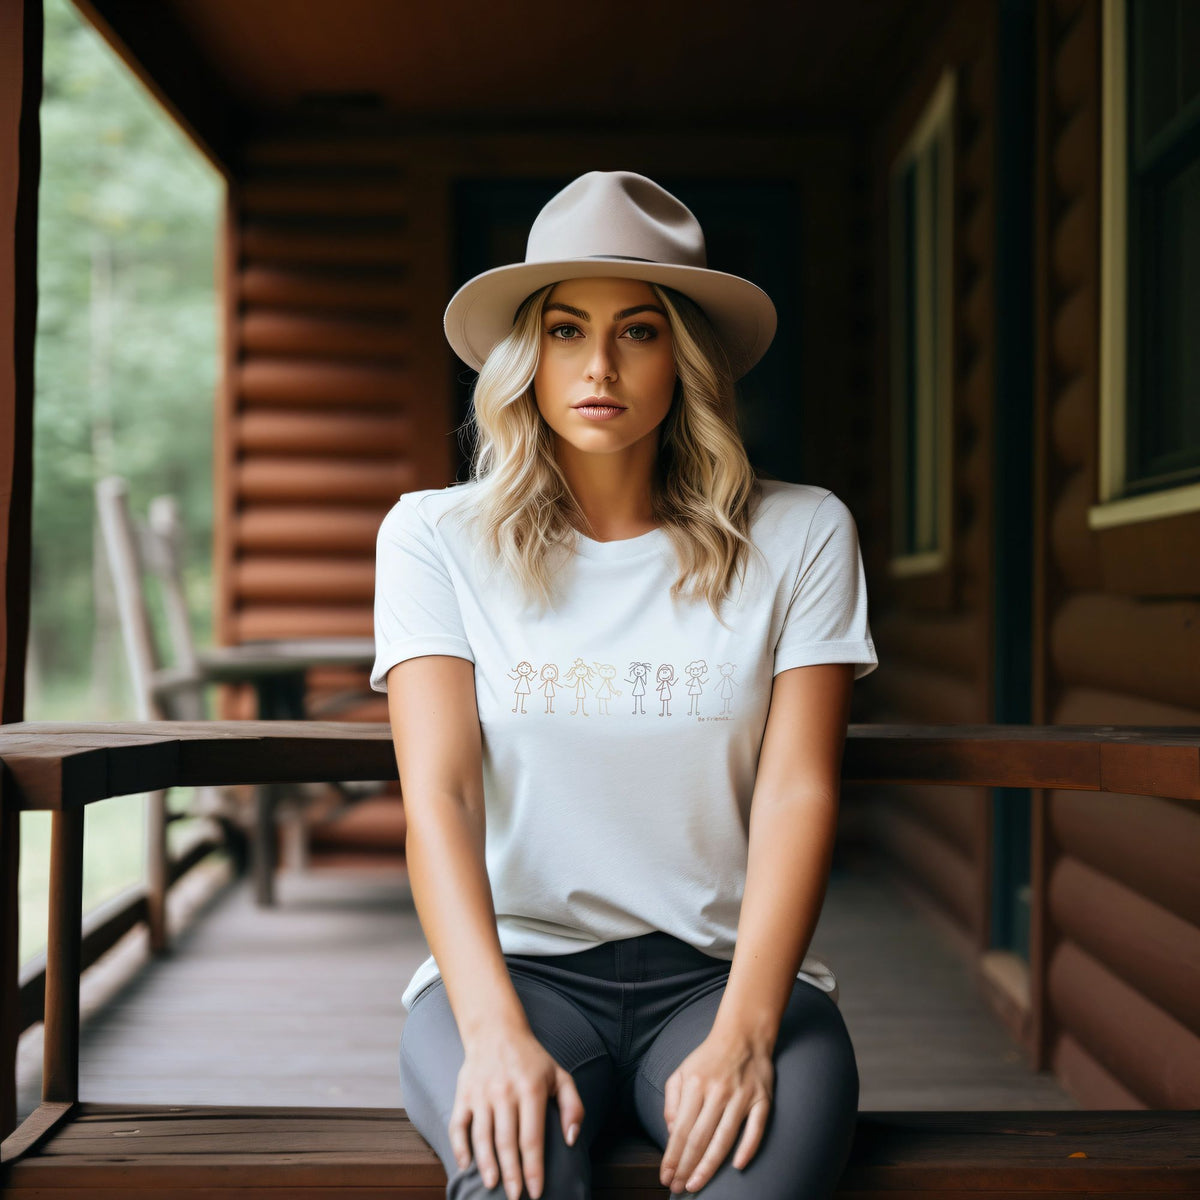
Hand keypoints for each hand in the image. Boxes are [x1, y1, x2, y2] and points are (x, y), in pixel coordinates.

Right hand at [450, 1025, 585, 1199]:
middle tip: (515, 1197)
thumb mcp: (560, 1075)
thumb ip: (573, 1106)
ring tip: (493, 1186)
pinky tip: (466, 1165)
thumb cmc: (532, 1059)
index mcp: (531, 1088)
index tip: (536, 1192)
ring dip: (487, 1165)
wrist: (495, 1030)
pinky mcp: (463, 1094)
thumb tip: (571, 1139)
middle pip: (507, 1142)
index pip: (532, 1137)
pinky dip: (460, 1147)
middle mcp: (505, 1091)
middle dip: (511, 1174)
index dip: (534, 1168)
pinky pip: (458, 1125)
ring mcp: (481, 1093)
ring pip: (482, 1137)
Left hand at [659, 1030, 773, 1193]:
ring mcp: (741, 1096)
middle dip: (686, 1167)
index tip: (665, 1176)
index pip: (680, 1129)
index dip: (672, 1156)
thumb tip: (670, 1132)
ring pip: (724, 1138)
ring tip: (696, 1185)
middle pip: (699, 1138)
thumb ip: (672, 1100)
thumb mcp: (682, 1070)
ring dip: (709, 1166)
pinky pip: (756, 1128)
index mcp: (695, 1084)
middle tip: (679, 1189)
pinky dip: (747, 1148)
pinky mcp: (762, 1099)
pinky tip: (736, 1167)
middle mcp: (717, 1091)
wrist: (743, 1033)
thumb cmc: (708, 1057)